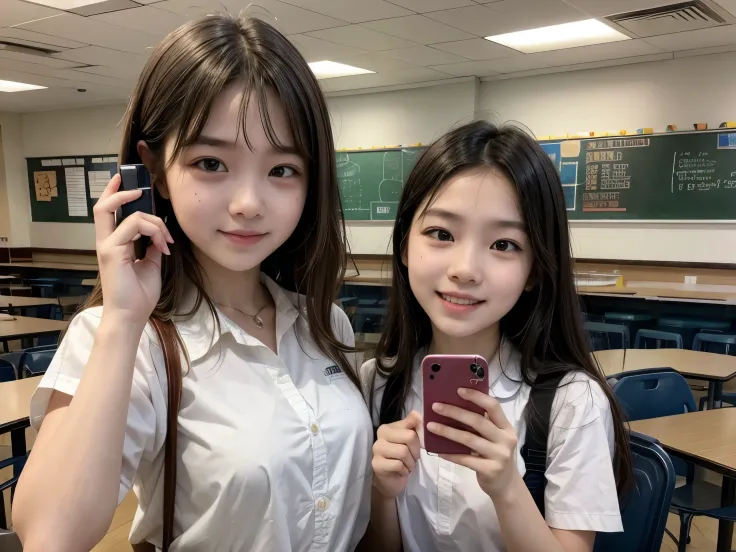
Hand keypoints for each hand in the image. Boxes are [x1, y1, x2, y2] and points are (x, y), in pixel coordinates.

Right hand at [94, 174, 173, 326]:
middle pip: (103, 207)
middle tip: (139, 187)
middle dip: (119, 191)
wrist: (131, 315)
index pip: (108, 213)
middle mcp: (106, 242)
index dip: (115, 195)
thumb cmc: (138, 294)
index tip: (128, 183)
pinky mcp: (112, 252)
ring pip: (127, 215)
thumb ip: (151, 247)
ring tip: (165, 240)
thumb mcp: (150, 265)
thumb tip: (159, 235)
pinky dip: (152, 231)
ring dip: (153, 222)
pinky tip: (162, 247)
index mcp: (113, 244)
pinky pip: (132, 227)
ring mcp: (107, 246)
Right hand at [372, 411, 421, 499]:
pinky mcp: (377, 464)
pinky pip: (398, 465)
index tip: (416, 446)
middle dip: (415, 451)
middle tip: (412, 458)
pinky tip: (400, 472)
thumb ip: (412, 425)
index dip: (419, 438)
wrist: (390, 481)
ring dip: (410, 463)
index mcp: (387, 427)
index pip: (411, 425)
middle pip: (409, 437)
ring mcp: (376, 450)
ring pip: (403, 452)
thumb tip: (417, 413)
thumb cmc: (401, 458)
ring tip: (406, 465)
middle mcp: (380, 436)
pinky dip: (404, 470)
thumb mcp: (408, 440)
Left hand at [427, 388, 518, 500]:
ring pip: (469, 439)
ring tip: (431, 426)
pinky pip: (465, 459)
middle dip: (454, 412)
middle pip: (478, 421)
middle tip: (435, 406)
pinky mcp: (490, 470)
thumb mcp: (495, 437)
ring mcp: (499, 455)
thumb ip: (483, 423)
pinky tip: (437, 450)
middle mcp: (505, 439)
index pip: (493, 406)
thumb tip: (457, 404)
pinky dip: (450, 454)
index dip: (476, 396)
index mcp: (506, 427)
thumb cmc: (496, 455)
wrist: (506, 485)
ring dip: (448, 431)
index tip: (458, 390)